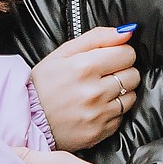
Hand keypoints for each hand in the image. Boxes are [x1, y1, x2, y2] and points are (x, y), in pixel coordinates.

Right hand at [28, 27, 138, 150]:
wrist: (28, 120)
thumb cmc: (44, 83)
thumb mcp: (62, 53)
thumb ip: (97, 38)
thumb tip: (127, 32)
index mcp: (84, 67)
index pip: (127, 53)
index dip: (120, 53)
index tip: (109, 58)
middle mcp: (94, 91)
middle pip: (133, 74)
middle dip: (122, 71)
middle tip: (103, 75)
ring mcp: (98, 114)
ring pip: (132, 96)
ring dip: (120, 92)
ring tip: (100, 92)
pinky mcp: (100, 131)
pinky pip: (122, 116)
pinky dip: (113, 110)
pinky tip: (96, 108)